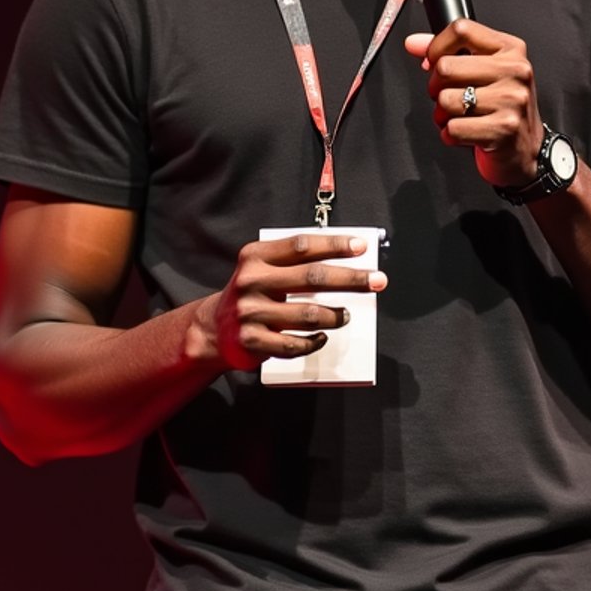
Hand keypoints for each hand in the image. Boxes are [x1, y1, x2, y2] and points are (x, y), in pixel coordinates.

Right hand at [196, 233, 386, 370]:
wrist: (213, 328)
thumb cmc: (252, 293)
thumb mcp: (264, 268)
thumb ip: (295, 262)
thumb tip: (346, 260)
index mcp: (256, 256)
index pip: (302, 246)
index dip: (335, 245)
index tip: (362, 247)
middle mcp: (252, 281)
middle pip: (312, 278)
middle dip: (351, 278)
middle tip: (378, 280)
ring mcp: (251, 313)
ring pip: (309, 314)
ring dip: (336, 315)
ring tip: (346, 314)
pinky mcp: (253, 341)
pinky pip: (296, 344)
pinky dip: (316, 340)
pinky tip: (323, 335)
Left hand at [404, 19, 544, 189]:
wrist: (528, 150)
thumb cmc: (502, 108)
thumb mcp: (482, 72)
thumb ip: (448, 52)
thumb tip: (413, 43)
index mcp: (510, 49)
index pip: (461, 29)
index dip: (437, 47)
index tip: (435, 62)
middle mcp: (515, 71)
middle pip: (446, 67)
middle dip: (436, 88)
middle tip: (449, 96)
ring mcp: (511, 100)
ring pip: (445, 100)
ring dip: (442, 115)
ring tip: (460, 117)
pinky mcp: (503, 128)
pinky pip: (453, 128)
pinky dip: (450, 135)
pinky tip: (466, 133)